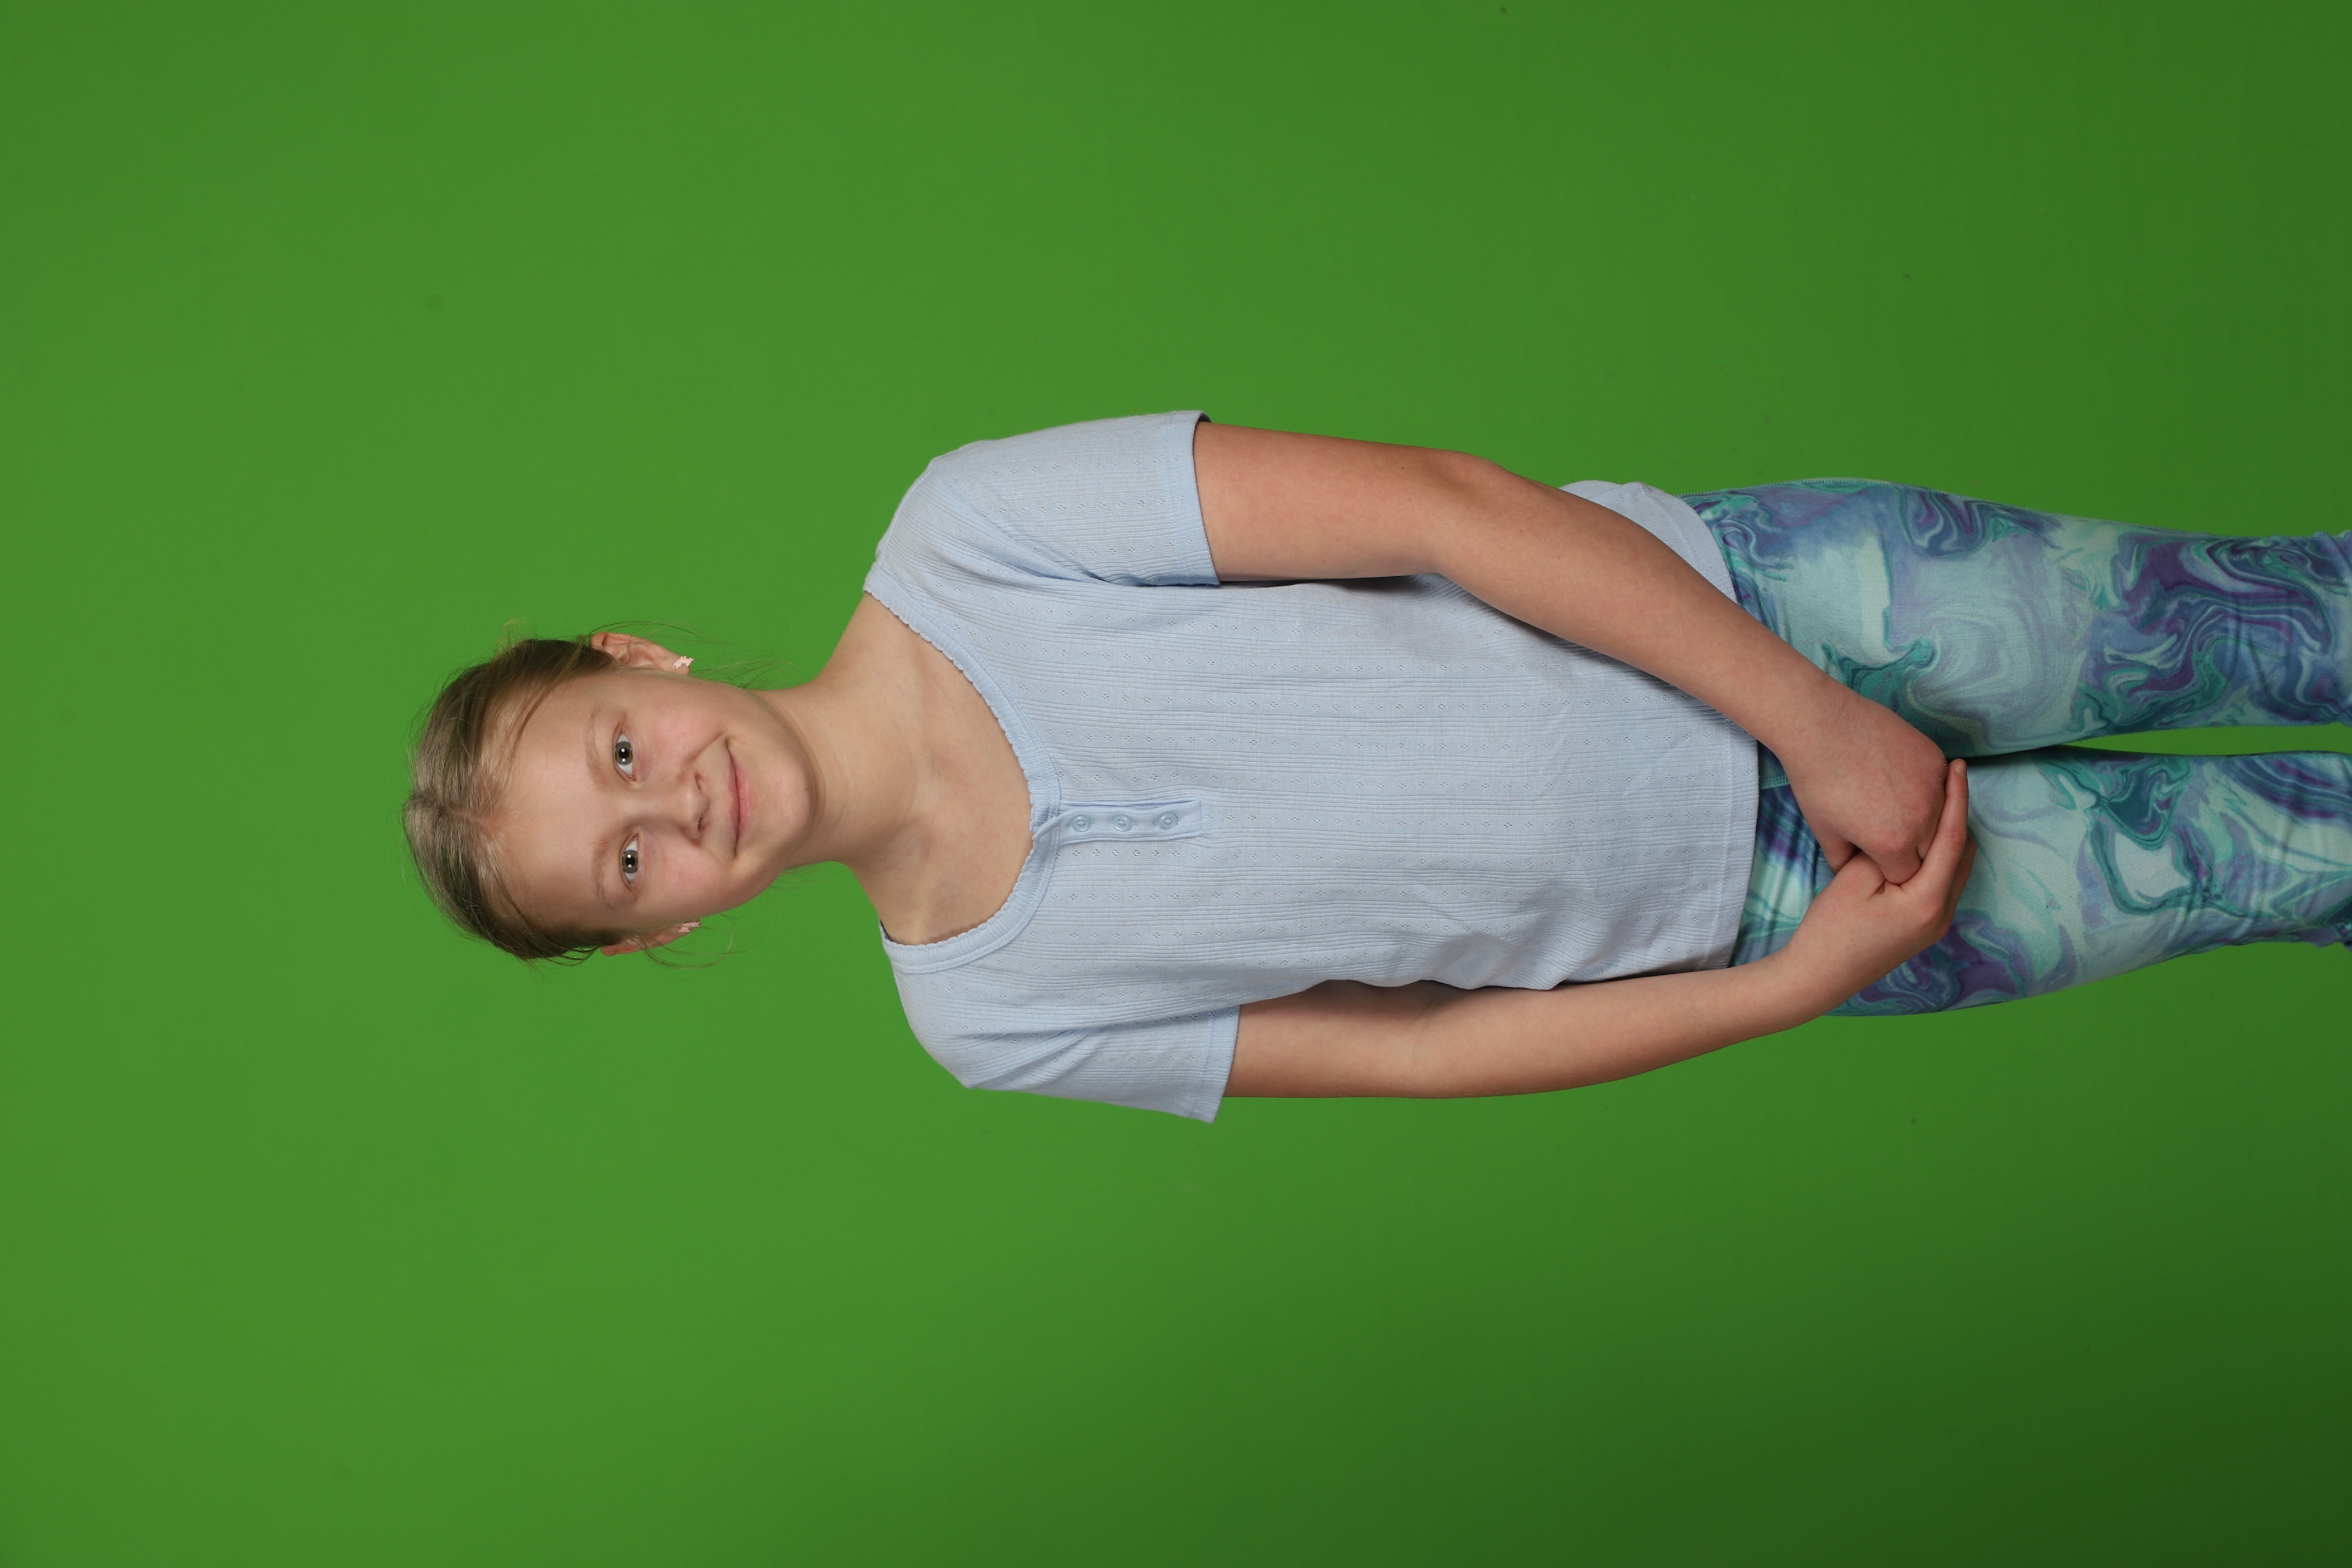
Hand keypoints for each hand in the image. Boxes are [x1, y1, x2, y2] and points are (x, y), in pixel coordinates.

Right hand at [1775, 759, 1975, 1003]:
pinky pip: (1942, 882)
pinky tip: (1920, 837)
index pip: (1953, 839)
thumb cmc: (1831, 930)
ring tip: (1936, 801)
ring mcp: (1935, 924)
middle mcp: (1942, 914)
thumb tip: (1907, 829)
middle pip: (1964, 853)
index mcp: (1928, 901)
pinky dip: (1939, 856)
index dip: (1957, 799)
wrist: (1818, 977)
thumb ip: (1887, 850)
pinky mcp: (1923, 927)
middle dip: (1959, 814)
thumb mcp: (1854, 879)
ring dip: (1949, 835)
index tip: (1958, 768)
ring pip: (1956, 868)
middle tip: (1946, 778)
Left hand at [1779, 690, 1951, 883]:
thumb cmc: (1817, 782)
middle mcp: (1921, 820)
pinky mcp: (1935, 759)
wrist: (1821, 726)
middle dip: (1910, 849)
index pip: (1906, 876)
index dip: (1890, 869)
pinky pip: (1941, 786)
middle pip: (1930, 852)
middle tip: (1883, 829)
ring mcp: (1933, 787)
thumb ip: (1845, 863)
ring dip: (1925, 820)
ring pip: (1941, 819)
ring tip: (1893, 805)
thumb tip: (1855, 875)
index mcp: (1892, 844)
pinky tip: (1902, 781)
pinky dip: (1928, 790)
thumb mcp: (1825, 833)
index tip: (1876, 857)